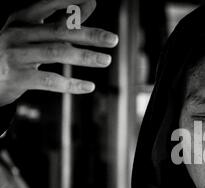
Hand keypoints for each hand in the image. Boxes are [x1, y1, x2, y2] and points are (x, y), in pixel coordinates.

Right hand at [0, 0, 118, 106]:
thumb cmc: (15, 52)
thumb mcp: (32, 34)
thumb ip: (61, 21)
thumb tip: (90, 3)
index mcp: (21, 20)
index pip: (48, 5)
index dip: (70, 3)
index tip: (92, 0)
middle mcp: (17, 34)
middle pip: (60, 31)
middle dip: (89, 34)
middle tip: (113, 39)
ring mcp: (16, 55)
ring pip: (56, 53)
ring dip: (85, 57)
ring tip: (106, 60)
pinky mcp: (17, 77)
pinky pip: (49, 80)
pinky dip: (71, 84)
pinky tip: (89, 86)